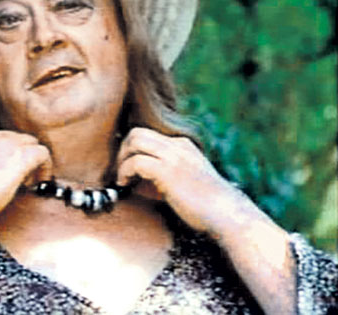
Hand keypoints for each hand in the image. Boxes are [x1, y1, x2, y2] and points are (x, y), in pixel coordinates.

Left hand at [116, 127, 232, 233]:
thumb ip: (165, 173)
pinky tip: (125, 185)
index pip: (148, 135)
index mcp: (182, 145)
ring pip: (134, 140)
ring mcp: (173, 156)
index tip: (125, 166)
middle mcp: (177, 146)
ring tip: (122, 179)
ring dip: (121, 159)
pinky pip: (136, 161)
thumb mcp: (186, 180)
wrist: (227, 214)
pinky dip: (124, 171)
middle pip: (137, 132)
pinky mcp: (168, 171)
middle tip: (121, 171)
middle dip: (123, 150)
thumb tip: (135, 179)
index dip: (131, 149)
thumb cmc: (207, 205)